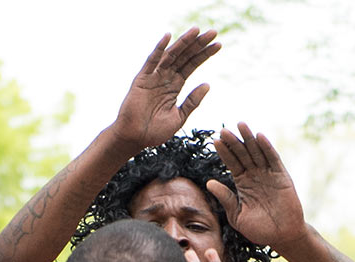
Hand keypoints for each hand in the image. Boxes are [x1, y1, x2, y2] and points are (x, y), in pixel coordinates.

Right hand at [112, 29, 219, 149]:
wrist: (136, 138)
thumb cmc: (155, 131)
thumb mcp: (179, 117)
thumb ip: (192, 101)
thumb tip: (208, 84)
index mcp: (175, 86)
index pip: (192, 65)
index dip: (204, 54)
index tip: (218, 45)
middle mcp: (165, 77)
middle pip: (184, 56)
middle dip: (198, 44)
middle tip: (213, 32)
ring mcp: (154, 77)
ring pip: (171, 55)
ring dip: (184, 42)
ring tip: (197, 31)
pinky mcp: (142, 79)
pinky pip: (151, 61)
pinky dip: (159, 49)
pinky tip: (168, 37)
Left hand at [207, 124, 307, 249]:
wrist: (281, 237)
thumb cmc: (259, 229)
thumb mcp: (237, 215)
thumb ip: (225, 198)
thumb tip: (209, 183)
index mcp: (243, 184)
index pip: (232, 163)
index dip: (224, 152)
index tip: (215, 141)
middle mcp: (255, 175)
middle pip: (242, 154)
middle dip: (233, 142)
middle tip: (224, 130)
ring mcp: (268, 174)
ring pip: (257, 152)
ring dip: (249, 139)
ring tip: (240, 125)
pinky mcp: (281, 176)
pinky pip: (273, 159)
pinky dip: (267, 147)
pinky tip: (259, 137)